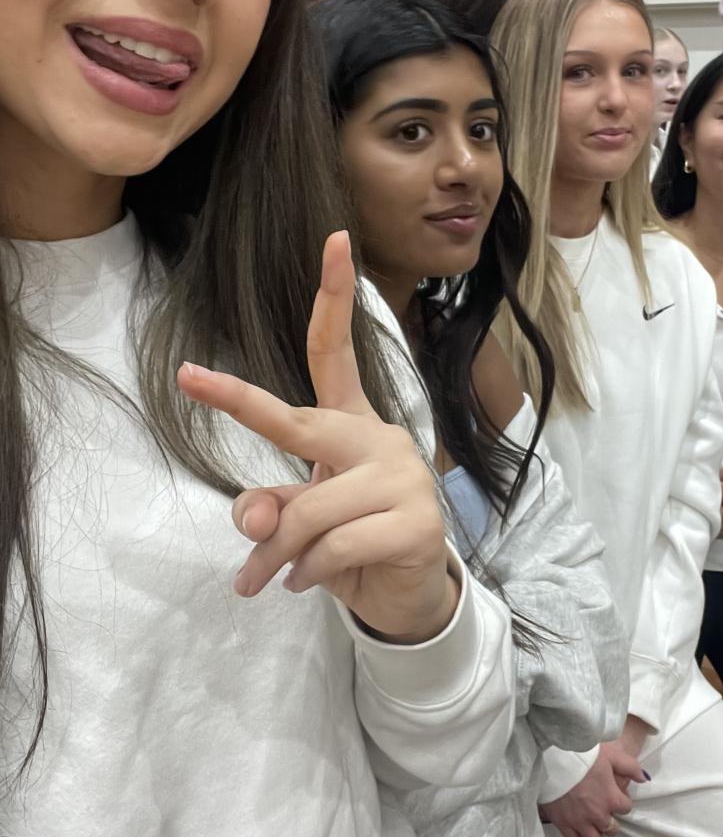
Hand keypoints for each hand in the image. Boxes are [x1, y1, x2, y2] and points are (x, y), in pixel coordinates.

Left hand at [177, 231, 454, 643]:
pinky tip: (304, 584)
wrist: (408, 596)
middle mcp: (381, 437)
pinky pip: (334, 545)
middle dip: (243, 400)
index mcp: (353, 424)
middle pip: (304, 421)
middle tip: (189, 375)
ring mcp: (405, 477)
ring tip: (265, 578)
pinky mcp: (418, 523)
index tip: (334, 239)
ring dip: (274, 552)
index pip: (338, 354)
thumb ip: (270, 509)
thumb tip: (255, 516)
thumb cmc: (348, 547)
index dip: (334, 298)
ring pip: (310, 507)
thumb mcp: (296, 526)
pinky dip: (305, 573)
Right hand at [539, 738, 646, 836]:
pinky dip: (576, 833)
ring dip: (595, 831)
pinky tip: (575, 822)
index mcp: (611, 798)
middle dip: (610, 821)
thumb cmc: (582, 754)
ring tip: (590, 819)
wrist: (552, 759)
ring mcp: (579, 821)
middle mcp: (597, 814)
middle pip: (612, 829)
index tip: (615, 794)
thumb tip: (644, 778)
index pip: (626, 809)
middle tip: (603, 808)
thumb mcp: (610, 754)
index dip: (622, 801)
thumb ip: (630, 767)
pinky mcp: (561, 823)